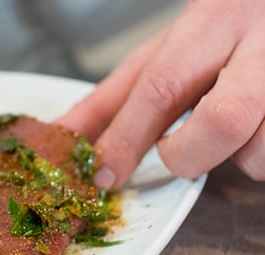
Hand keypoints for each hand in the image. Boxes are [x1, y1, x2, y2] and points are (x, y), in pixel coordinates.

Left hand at [58, 0, 264, 188]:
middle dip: (188, 154)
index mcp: (210, 25)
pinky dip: (263, 156)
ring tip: (238, 132)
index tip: (104, 174)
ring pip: (262, 152)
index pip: (161, 86)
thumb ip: (112, 99)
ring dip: (242, 158)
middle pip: (224, 120)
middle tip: (179, 149)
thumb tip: (64, 135)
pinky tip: (260, 130)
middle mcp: (260, 45)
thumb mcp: (162, 53)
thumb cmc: (220, 32)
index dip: (127, 139)